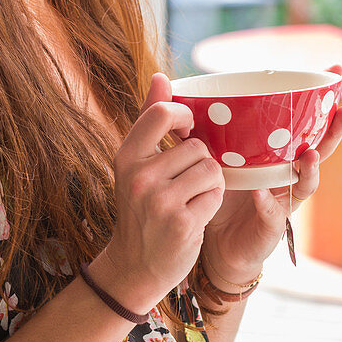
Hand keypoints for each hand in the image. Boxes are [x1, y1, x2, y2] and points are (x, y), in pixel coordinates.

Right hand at [94, 72, 225, 314]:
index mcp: (126, 157)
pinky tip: (195, 216)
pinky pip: (215, 196)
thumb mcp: (136, 164)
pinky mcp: (181, 223)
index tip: (189, 127)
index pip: (161, 114)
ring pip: (211, 170)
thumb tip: (160, 76)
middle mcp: (139, 176)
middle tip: (187, 182)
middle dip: (202, 162)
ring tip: (192, 199)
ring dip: (211, 184)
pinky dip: (211, 204)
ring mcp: (160, 201)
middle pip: (197, 146)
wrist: (134, 266)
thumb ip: (150, 120)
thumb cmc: (141, 209)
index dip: (185, 115)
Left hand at [200, 63, 341, 285]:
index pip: (302, 123)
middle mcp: (285, 174)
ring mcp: (282, 200)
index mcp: (275, 154)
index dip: (320, 101)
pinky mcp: (270, 226)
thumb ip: (187, 121)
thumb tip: (163, 80)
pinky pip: (273, 214)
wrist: (210, 241)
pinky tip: (260, 194)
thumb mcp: (203, 152)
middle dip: (333, 128)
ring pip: (306, 182)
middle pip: (318, 147)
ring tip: (311, 154)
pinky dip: (268, 204)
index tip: (334, 71)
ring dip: (311, 168)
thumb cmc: (214, 192)